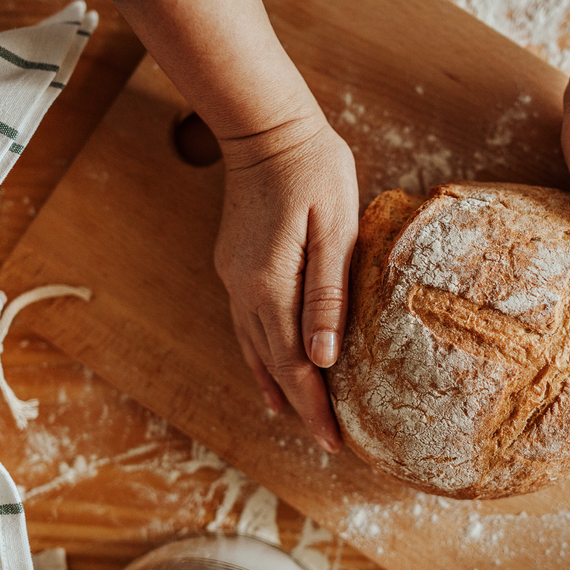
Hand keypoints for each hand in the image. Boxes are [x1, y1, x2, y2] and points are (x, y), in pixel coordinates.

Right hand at [214, 112, 358, 452]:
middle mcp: (244, 290)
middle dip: (299, 405)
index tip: (335, 442)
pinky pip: (246, 324)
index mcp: (270, 285)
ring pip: (253, 348)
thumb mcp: (334, 227)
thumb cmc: (313, 169)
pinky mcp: (233, 265)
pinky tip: (270, 365)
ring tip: (295, 415)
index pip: (293, 365)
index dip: (314, 407)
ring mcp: (234, 278)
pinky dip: (259, 354)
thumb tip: (323, 357)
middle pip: (271, 364)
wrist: (264, 128)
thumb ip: (327, 293)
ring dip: (275, 384)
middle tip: (326, 439)